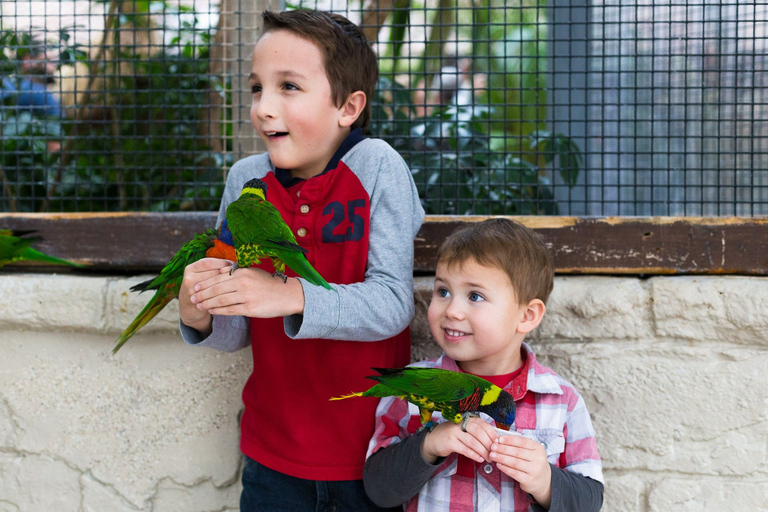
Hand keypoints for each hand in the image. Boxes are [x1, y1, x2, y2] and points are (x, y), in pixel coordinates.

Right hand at [179, 257, 230, 334]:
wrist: (190, 304)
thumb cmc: (202, 285)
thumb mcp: (203, 274)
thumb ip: (214, 267)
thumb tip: (234, 263)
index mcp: (190, 268)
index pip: (208, 263)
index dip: (221, 262)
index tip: (232, 264)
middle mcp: (189, 278)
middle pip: (211, 274)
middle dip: (225, 274)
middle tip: (238, 274)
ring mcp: (192, 291)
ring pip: (213, 286)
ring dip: (226, 285)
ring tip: (236, 284)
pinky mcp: (197, 302)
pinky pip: (214, 298)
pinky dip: (224, 296)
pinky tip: (232, 295)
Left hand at [188, 264, 304, 318]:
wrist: (287, 295)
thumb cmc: (269, 283)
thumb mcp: (253, 272)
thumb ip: (236, 271)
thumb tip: (219, 271)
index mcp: (243, 272)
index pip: (218, 277)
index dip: (205, 283)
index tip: (195, 287)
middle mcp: (243, 283)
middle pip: (216, 289)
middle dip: (202, 294)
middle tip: (192, 297)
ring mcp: (246, 296)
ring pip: (220, 300)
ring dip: (207, 303)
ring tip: (199, 305)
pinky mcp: (250, 308)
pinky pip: (229, 310)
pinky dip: (218, 310)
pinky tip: (211, 311)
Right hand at [420, 417, 497, 464]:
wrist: (433, 440)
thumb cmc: (453, 435)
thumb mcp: (465, 430)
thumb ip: (478, 433)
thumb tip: (495, 441)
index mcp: (467, 419)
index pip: (483, 425)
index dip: (492, 434)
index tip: (498, 443)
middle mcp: (461, 423)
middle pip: (479, 432)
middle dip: (489, 444)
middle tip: (495, 453)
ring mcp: (454, 432)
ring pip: (472, 441)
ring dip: (483, 451)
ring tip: (488, 458)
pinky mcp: (449, 442)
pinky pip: (464, 449)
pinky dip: (474, 455)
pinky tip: (479, 459)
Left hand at [490, 434, 551, 507]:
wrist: (543, 481)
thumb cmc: (533, 463)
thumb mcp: (531, 452)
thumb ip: (518, 446)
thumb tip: (500, 440)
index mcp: (538, 448)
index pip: (523, 442)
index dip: (509, 440)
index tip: (499, 439)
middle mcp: (538, 459)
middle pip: (517, 452)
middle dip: (503, 449)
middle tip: (493, 447)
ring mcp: (534, 470)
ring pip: (515, 462)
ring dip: (501, 458)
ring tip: (492, 455)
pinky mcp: (529, 480)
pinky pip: (514, 473)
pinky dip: (505, 468)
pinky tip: (498, 464)